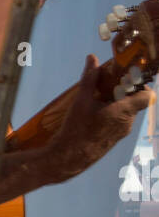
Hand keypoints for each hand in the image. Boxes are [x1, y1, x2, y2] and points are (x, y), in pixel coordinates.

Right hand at [49, 53, 153, 181]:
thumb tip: (92, 58)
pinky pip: (120, 122)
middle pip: (136, 102)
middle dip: (125, 92)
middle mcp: (127, 123)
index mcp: (124, 111)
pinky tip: (96, 114)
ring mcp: (122, 133)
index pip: (148, 96)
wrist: (69, 157)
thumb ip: (90, 78)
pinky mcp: (114, 140)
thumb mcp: (82, 100)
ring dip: (118, 104)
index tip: (128, 79)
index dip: (142, 85)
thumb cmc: (76, 128)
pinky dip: (112, 114)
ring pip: (127, 112)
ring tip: (99, 100)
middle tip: (109, 86)